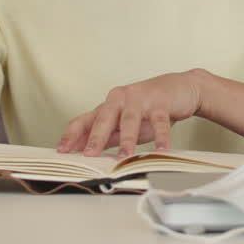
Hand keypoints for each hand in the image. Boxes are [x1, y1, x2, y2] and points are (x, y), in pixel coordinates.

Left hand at [57, 70, 207, 157]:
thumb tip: (83, 151)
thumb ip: (107, 136)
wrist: (181, 88)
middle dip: (96, 137)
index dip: (72, 135)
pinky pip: (159, 121)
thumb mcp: (125, 123)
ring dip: (128, 139)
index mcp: (108, 105)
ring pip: (130, 119)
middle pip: (104, 118)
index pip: (85, 120)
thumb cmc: (150, 107)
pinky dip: (161, 136)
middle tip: (89, 154)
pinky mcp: (160, 101)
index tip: (62, 150)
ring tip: (125, 156)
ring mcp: (140, 98)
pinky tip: (161, 149)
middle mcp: (120, 98)